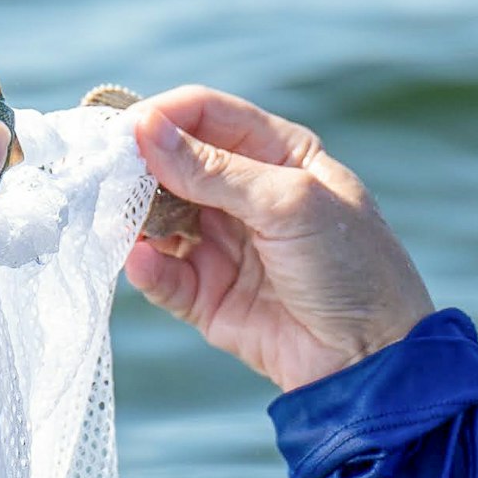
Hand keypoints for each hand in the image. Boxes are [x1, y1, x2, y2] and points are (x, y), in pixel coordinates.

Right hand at [122, 86, 436, 392]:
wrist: (374, 361)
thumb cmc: (352, 268)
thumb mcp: (290, 204)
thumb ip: (215, 170)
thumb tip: (145, 131)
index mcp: (277, 155)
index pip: (206, 115)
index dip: (164, 118)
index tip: (127, 134)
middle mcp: (246, 194)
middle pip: (173, 164)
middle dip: (138, 168)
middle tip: (104, 177)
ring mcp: (224, 245)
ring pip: (159, 219)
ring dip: (135, 219)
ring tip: (117, 222)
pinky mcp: (208, 297)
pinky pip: (163, 276)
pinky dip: (146, 269)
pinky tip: (139, 263)